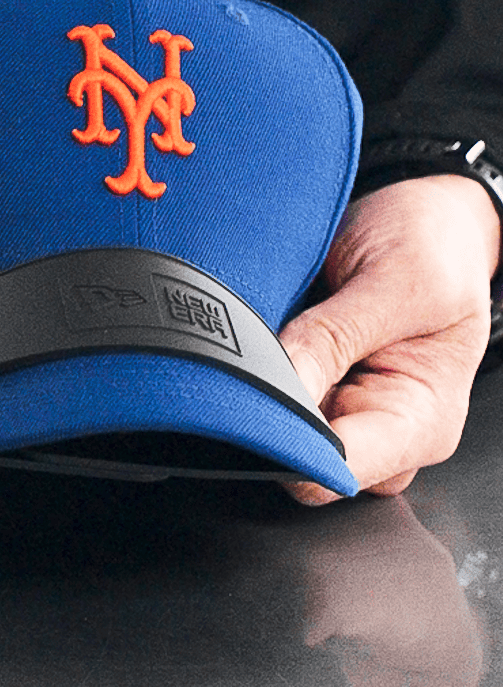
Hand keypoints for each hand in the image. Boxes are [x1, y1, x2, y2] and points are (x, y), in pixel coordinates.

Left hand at [279, 174, 499, 503]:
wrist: (430, 219)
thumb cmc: (433, 246)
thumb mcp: (397, 280)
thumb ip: (335, 337)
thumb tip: (276, 389)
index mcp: (419, 422)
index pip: (339, 467)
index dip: (288, 440)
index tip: (253, 397)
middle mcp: (379, 430)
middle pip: (301, 457)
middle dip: (268, 412)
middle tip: (256, 352)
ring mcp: (343, 411)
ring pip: (276, 427)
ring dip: (256, 388)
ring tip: (269, 331)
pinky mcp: (314, 389)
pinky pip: (267, 396)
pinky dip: (255, 371)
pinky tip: (261, 335)